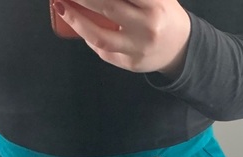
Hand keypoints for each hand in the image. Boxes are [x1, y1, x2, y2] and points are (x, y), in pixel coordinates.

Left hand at [53, 0, 190, 77]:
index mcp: (155, 4)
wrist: (181, 48)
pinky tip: (80, 26)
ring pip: (100, 37)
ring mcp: (137, 49)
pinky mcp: (130, 64)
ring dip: (76, 21)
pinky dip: (89, 37)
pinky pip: (104, 50)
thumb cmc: (164, 13)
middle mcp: (147, 27)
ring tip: (61, 8)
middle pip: (108, 8)